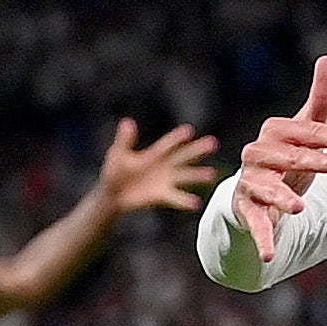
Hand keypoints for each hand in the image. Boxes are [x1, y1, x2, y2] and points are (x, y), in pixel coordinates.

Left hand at [99, 115, 217, 217]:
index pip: (168, 144)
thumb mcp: (118, 154)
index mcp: (154, 154)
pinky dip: (185, 201)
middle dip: (198, 150)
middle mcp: (164, 166)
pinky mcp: (163, 195)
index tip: (189, 130)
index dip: (177, 138)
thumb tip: (127, 122)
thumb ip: (124, 140)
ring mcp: (166, 181)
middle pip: (184, 156)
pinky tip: (195, 203)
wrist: (113, 195)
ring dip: (198, 175)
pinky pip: (176, 198)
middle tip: (213, 143)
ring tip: (211, 174)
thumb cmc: (114, 171)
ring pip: (185, 176)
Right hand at [236, 58, 326, 262]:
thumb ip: (319, 101)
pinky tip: (270, 257)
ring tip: (299, 207)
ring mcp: (249, 183)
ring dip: (280, 197)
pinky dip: (262, 240)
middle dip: (312, 160)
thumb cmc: (287, 162)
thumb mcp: (305, 133)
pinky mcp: (244, 211)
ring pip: (264, 188)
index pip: (304, 131)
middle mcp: (258, 155)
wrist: (257, 197)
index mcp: (275, 133)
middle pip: (285, 156)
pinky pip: (253, 224)